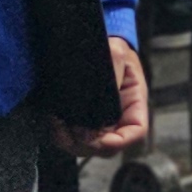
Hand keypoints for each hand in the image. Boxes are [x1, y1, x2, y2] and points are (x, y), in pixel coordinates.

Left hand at [59, 36, 151, 157]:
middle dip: (90, 144)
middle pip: (108, 146)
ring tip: (59, 126)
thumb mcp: (115, 53)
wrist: (89, 44)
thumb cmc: (109, 48)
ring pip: (88, 147)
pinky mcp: (79, 121)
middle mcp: (118, 117)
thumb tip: (102, 102)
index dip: (120, 142)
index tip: (101, 140)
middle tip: (72, 131)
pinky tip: (55, 123)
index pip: (136, 131)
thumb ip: (111, 75)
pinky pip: (71, 138)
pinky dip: (61, 136)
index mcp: (134, 102)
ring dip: (72, 142)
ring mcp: (99, 122)